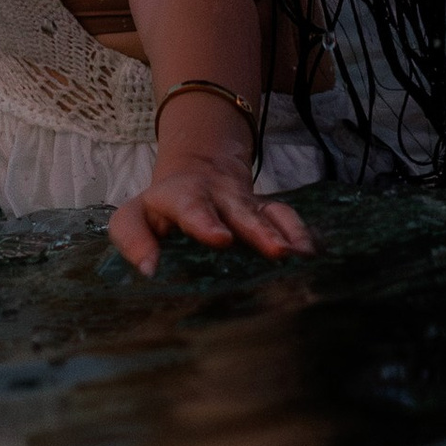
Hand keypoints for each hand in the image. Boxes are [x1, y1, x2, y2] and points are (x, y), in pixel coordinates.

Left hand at [109, 158, 317, 277]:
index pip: (192, 206)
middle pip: (241, 211)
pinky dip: (302, 234)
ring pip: (269, 215)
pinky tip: (313, 254)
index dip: (205, 221)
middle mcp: (219, 197)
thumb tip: (148, 270)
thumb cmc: (159, 209)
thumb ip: (133, 240)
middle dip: (259, 231)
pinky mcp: (266, 213)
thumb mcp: (133, 218)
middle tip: (276, 251)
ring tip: (299, 255)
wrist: (197, 174)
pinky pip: (287, 220)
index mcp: (182, 197)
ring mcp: (246, 204)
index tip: (221, 239)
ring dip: (286, 234)